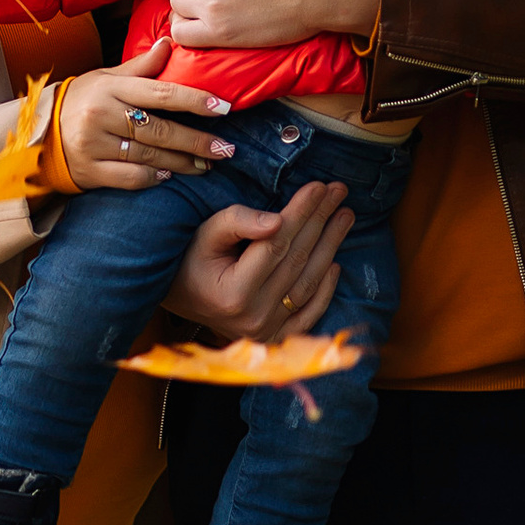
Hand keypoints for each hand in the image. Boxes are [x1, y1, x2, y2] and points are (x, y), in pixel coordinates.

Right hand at [54, 40, 235, 192]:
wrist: (37, 131)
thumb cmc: (82, 100)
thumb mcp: (107, 77)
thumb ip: (141, 67)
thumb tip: (170, 43)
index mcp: (111, 88)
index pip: (161, 93)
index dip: (195, 100)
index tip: (224, 108)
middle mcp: (102, 115)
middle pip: (160, 130)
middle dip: (197, 142)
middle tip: (226, 150)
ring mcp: (94, 144)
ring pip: (149, 156)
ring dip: (182, 163)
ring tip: (206, 165)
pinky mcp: (90, 170)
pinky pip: (130, 177)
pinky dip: (153, 177)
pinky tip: (168, 175)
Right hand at [164, 180, 353, 339]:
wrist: (180, 299)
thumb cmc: (191, 260)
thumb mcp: (205, 234)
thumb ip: (237, 222)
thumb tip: (277, 220)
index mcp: (234, 292)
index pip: (277, 244)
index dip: (300, 213)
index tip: (317, 187)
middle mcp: (254, 316)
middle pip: (297, 260)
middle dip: (320, 221)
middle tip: (338, 191)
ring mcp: (267, 330)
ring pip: (308, 283)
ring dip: (330, 247)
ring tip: (344, 216)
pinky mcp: (275, 337)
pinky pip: (309, 314)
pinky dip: (325, 289)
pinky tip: (335, 261)